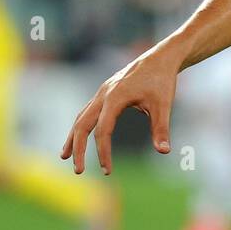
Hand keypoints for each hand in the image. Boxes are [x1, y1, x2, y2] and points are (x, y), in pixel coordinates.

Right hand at [62, 44, 179, 174]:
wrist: (161, 58)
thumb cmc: (162, 80)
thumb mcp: (164, 104)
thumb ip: (161, 128)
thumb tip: (164, 152)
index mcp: (115, 97)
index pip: (102, 130)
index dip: (103, 152)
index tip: (107, 171)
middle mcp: (103, 94)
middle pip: (82, 124)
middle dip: (78, 148)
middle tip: (78, 171)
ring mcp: (102, 92)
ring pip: (81, 117)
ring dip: (73, 137)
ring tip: (65, 156)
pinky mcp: (105, 92)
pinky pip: (87, 111)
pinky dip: (81, 126)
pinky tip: (79, 137)